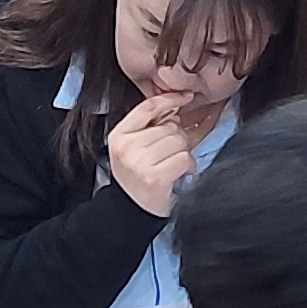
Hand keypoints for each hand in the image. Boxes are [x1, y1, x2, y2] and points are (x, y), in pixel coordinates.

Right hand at [106, 89, 215, 218]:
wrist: (131, 210)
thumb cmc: (138, 176)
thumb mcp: (134, 147)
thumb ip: (150, 126)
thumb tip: (176, 108)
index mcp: (119, 135)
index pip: (148, 107)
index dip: (170, 99)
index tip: (186, 96)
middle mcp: (127, 147)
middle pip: (169, 126)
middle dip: (177, 138)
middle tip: (169, 154)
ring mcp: (140, 162)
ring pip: (179, 141)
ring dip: (183, 153)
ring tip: (172, 165)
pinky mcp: (155, 177)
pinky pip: (184, 158)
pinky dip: (187, 166)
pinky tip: (178, 173)